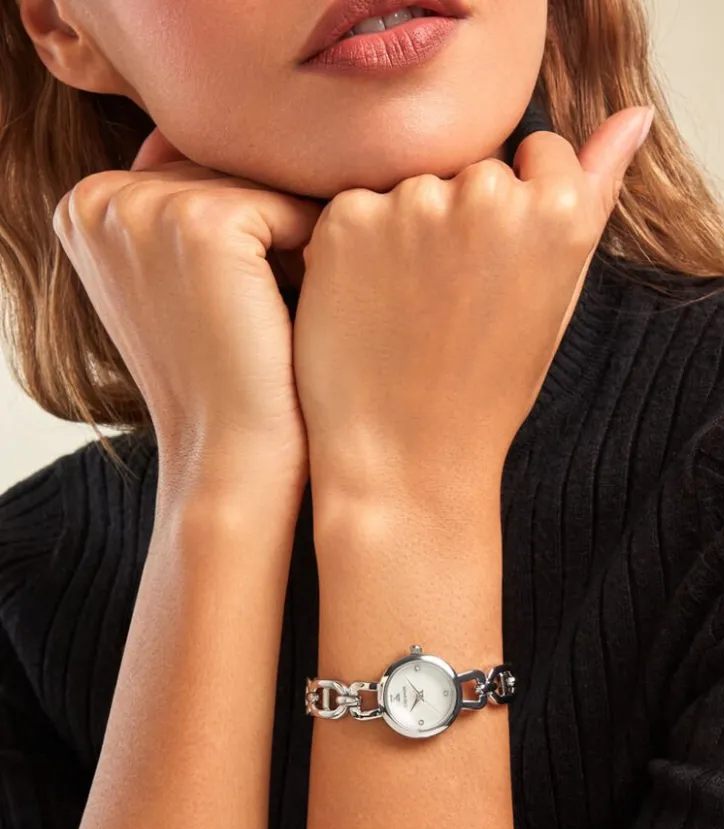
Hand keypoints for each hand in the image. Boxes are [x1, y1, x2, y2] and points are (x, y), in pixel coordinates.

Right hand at [52, 126, 323, 491]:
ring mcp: (145, 206)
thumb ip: (191, 215)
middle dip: (274, 230)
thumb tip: (252, 155)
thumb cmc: (220, 380)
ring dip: (300, 241)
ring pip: (266, 187)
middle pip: (231, 171)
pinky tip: (310, 305)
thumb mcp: (184, 287)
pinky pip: (296, 207)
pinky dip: (319, 253)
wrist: (230, 457)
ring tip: (300, 307)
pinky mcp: (201, 222)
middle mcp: (100, 197)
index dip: (248, 229)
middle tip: (287, 304)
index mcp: (84, 207)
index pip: (198, 172)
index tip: (254, 294)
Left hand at [292, 106, 654, 505]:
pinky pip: (358, 207)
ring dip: (410, 229)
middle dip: (465, 217)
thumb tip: (635, 115)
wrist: (409, 456)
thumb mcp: (561, 291)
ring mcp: (412, 203)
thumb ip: (597, 191)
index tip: (500, 267)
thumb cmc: (491, 384)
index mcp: (558, 209)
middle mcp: (489, 194)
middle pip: (474, 168)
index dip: (520, 209)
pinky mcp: (347, 219)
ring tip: (410, 308)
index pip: (539, 153)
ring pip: (414, 187)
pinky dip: (359, 245)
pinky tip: (369, 303)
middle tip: (452, 299)